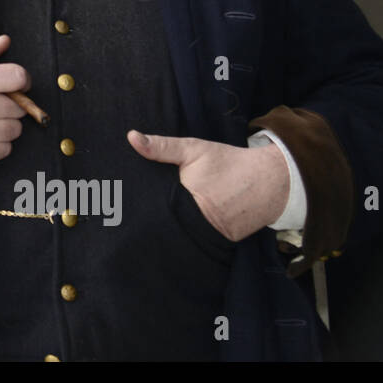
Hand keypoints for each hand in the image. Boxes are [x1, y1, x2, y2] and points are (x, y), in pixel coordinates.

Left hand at [127, 130, 288, 240]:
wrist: (270, 183)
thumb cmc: (228, 164)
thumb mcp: (194, 150)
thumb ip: (162, 146)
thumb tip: (131, 136)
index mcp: (181, 202)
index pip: (147, 209)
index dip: (130, 207)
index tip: (112, 203)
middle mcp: (191, 224)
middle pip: (157, 226)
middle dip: (140, 222)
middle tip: (115, 217)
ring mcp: (203, 237)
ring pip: (172, 237)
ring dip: (158, 232)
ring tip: (131, 229)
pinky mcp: (215, 245)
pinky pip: (189, 242)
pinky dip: (178, 238)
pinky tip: (162, 236)